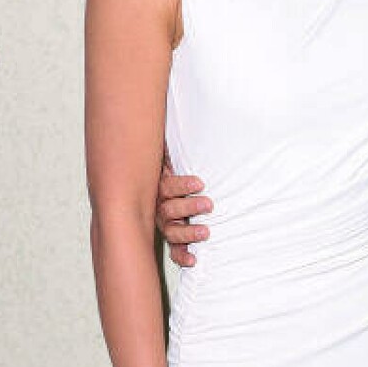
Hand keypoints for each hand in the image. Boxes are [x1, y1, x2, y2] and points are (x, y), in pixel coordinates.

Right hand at [157, 147, 211, 268]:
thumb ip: (171, 138)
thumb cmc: (174, 161)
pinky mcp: (172, 234)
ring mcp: (164, 221)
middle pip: (168, 209)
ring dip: (188, 233)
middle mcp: (158, 203)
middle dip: (188, 207)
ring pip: (171, 230)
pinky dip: (182, 255)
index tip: (200, 182)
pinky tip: (193, 260)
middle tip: (209, 204)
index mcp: (157, 182)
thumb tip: (170, 106)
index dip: (181, 185)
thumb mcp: (170, 146)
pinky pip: (173, 249)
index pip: (165, 185)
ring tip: (206, 233)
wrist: (158, 178)